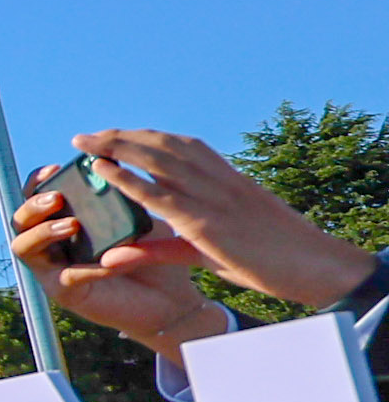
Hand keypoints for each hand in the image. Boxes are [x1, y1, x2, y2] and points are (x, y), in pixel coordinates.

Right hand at [12, 180, 228, 351]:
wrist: (171, 297)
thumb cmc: (151, 252)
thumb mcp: (135, 216)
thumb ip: (119, 197)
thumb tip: (111, 168)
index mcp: (62, 220)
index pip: (35, 196)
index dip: (37, 182)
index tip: (54, 169)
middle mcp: (50, 244)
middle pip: (20, 219)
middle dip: (33, 205)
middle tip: (56, 198)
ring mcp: (53, 269)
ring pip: (23, 246)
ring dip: (43, 232)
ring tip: (71, 225)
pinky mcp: (65, 294)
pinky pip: (65, 277)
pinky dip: (86, 268)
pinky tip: (110, 263)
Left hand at [38, 128, 378, 319]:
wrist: (316, 266)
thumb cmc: (271, 257)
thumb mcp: (208, 250)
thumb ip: (160, 249)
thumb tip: (118, 253)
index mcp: (228, 178)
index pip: (181, 147)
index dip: (145, 138)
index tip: (116, 135)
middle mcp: (218, 181)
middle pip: (162, 146)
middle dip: (122, 137)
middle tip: (86, 136)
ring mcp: (213, 199)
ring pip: (158, 161)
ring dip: (118, 147)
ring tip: (86, 143)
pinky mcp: (207, 223)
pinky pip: (161, 195)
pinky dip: (129, 179)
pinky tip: (104, 169)